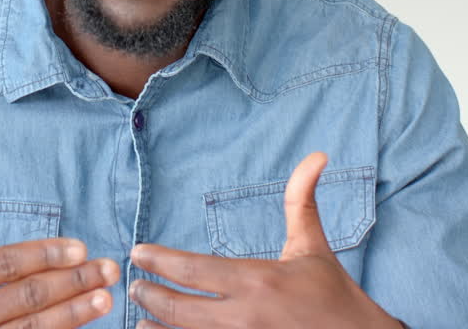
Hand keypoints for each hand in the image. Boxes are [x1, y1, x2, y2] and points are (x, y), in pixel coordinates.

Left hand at [128, 152, 402, 328]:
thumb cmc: (334, 296)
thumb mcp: (313, 247)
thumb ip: (302, 201)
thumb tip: (316, 156)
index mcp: (258, 281)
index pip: (193, 269)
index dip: (159, 260)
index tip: (138, 253)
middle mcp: (245, 317)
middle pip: (178, 307)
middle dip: (149, 294)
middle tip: (133, 285)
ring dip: (156, 325)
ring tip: (139, 316)